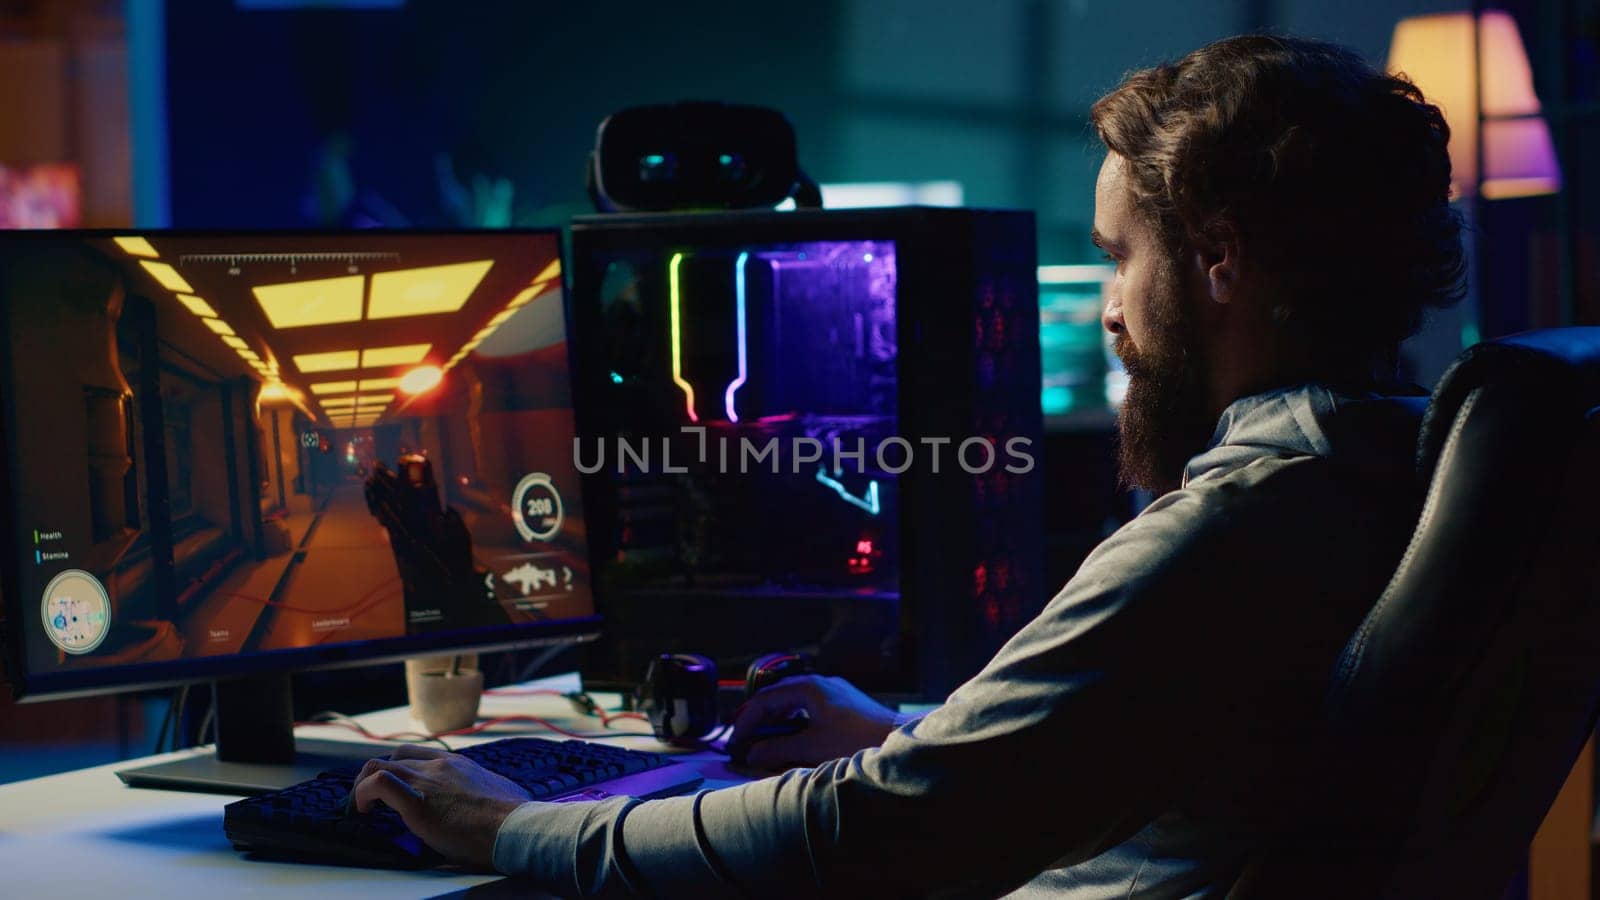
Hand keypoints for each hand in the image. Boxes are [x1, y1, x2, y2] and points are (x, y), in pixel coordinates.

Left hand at [349, 745, 531, 868]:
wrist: (514, 827)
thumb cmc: (514, 817)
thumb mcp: (503, 792)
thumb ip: (490, 791)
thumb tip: (502, 800)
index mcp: (459, 764)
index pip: (419, 754)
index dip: (401, 769)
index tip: (397, 790)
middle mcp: (440, 766)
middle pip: (396, 756)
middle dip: (380, 775)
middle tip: (375, 800)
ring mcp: (427, 780)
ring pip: (378, 765)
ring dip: (363, 785)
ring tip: (362, 807)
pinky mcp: (416, 802)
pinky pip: (378, 784)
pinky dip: (362, 795)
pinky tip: (363, 813)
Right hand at [728, 674, 899, 769]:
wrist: (896, 740)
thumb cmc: (855, 740)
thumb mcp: (811, 747)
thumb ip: (778, 750)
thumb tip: (753, 754)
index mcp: (808, 688)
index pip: (765, 699)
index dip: (747, 720)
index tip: (736, 740)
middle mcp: (819, 683)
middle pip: (777, 697)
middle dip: (759, 719)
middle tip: (744, 739)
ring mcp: (833, 691)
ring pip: (793, 702)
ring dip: (776, 721)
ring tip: (764, 740)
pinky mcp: (843, 703)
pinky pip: (808, 707)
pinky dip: (793, 721)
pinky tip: (791, 737)